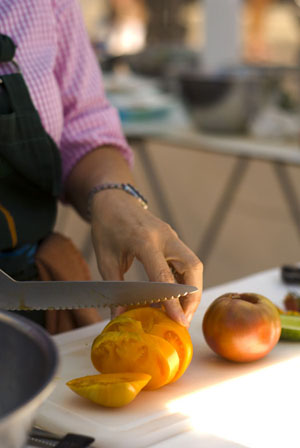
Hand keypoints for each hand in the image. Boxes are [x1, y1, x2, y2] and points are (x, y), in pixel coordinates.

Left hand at [90, 190, 202, 326]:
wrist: (113, 200)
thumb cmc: (106, 226)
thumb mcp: (105, 258)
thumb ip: (115, 287)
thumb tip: (119, 316)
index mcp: (145, 240)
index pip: (164, 275)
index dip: (172, 302)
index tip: (179, 322)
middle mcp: (165, 237)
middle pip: (193, 267)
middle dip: (193, 296)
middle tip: (184, 320)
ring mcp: (172, 236)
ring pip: (194, 264)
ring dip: (192, 290)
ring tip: (181, 313)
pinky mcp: (173, 239)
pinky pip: (186, 261)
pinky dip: (185, 281)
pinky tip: (175, 297)